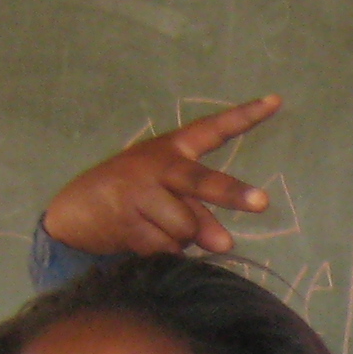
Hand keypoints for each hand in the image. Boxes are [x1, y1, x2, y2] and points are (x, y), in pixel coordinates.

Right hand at [44, 93, 283, 258]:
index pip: (212, 129)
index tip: (276, 102)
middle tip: (262, 202)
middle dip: (232, 193)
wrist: (75, 212)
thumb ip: (202, 217)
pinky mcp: (125, 216)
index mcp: (173, 149)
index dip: (244, 117)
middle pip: (202, 181)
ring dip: (180, 239)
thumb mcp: (171, 200)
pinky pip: (166, 246)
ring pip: (186, 226)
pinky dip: (162, 252)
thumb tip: (223, 245)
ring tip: (155, 226)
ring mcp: (139, 188)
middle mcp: (159, 164)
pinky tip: (140, 237)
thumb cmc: (135, 199)